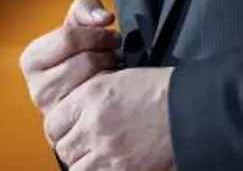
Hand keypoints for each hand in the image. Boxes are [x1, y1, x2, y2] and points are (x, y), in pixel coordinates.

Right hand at [20, 0, 119, 116]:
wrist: (88, 90)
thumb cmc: (81, 52)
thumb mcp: (78, 22)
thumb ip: (86, 8)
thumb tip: (103, 18)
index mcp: (31, 60)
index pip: (68, 37)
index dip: (95, 33)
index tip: (110, 35)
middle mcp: (38, 90)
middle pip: (85, 61)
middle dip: (106, 53)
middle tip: (114, 53)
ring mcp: (55, 114)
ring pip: (94, 84)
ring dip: (110, 72)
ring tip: (113, 68)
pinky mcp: (74, 130)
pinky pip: (101, 108)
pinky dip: (112, 95)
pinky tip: (112, 90)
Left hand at [45, 67, 174, 170]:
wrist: (189, 110)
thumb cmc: (160, 92)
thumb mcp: (115, 81)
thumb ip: (88, 99)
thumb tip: (74, 115)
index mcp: (89, 98)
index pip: (53, 124)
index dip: (59, 129)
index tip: (67, 131)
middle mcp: (93, 125)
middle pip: (64, 148)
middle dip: (71, 147)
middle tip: (83, 146)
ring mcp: (108, 151)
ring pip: (77, 167)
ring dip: (84, 163)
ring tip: (97, 157)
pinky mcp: (124, 170)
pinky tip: (110, 164)